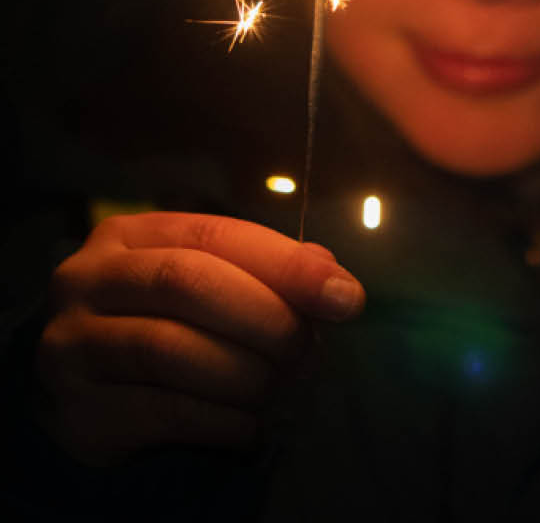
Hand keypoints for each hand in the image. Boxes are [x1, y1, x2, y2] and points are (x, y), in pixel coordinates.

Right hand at [34, 212, 365, 464]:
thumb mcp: (210, 284)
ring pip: (171, 349)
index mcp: (129, 237)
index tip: (346, 298)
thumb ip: (270, 274)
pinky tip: (247, 427)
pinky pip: (164, 411)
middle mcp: (87, 281)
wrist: (89, 399)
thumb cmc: (166, 327)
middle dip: (267, 320)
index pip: (217, 235)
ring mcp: (71, 345)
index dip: (288, 266)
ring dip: (246, 375)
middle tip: (307, 353)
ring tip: (276, 390)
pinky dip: (222, 421)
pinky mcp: (76, 409)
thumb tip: (335, 284)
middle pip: (189, 284)